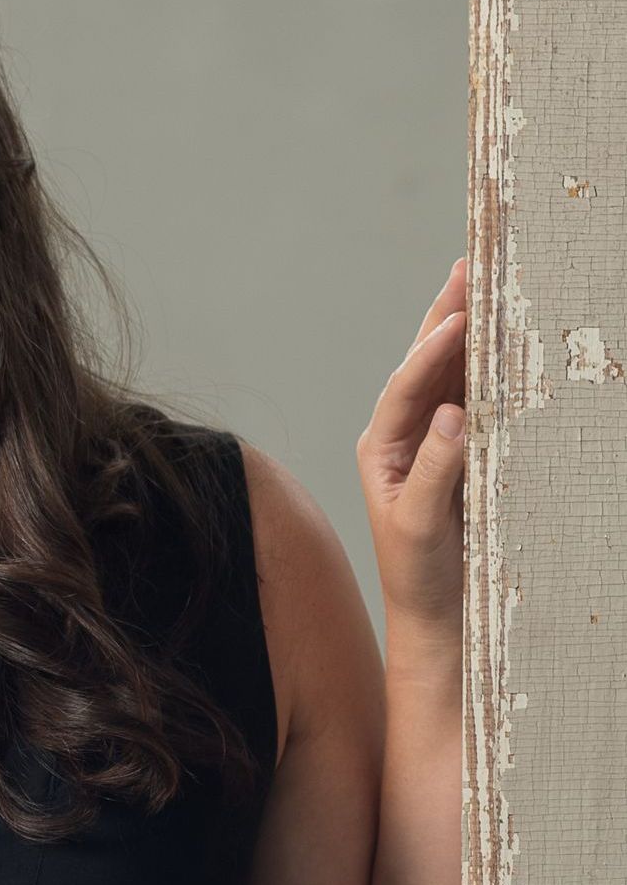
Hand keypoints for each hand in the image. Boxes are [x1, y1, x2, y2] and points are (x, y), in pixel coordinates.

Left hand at [356, 255, 466, 642]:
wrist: (436, 616)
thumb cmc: (420, 576)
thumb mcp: (421, 527)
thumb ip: (435, 473)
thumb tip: (454, 414)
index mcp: (382, 449)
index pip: (406, 388)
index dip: (431, 352)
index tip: (459, 318)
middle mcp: (403, 437)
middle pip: (424, 366)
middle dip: (445, 317)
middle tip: (467, 268)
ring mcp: (433, 442)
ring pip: (451, 375)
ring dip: (467, 332)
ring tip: (484, 284)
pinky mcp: (462, 454)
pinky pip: (476, 400)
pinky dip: (488, 367)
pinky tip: (503, 339)